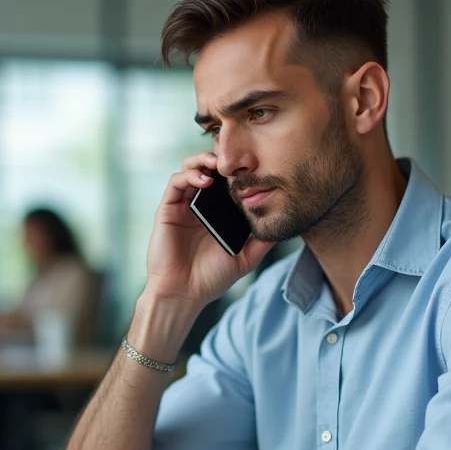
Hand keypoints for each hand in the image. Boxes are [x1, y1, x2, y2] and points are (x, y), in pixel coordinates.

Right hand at [145, 152, 274, 309]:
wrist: (183, 293)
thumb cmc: (211, 278)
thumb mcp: (245, 258)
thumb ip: (262, 240)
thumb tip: (283, 225)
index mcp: (216, 213)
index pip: (225, 181)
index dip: (236, 170)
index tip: (253, 164)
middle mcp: (199, 205)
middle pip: (207, 168)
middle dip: (219, 157)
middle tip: (234, 155)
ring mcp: (182, 206)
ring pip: (189, 169)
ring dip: (202, 161)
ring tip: (217, 163)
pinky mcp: (167, 210)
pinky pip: (175, 183)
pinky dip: (189, 175)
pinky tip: (205, 180)